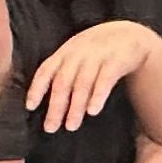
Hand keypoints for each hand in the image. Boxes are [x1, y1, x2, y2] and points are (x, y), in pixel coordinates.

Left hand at [27, 22, 159, 133]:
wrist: (130, 35)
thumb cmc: (98, 51)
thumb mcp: (77, 55)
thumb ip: (63, 72)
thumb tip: (50, 104)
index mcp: (65, 52)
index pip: (46, 70)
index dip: (37, 88)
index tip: (30, 107)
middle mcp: (78, 53)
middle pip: (63, 81)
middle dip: (55, 106)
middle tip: (50, 128)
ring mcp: (97, 56)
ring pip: (82, 84)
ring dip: (75, 106)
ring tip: (71, 126)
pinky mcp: (116, 60)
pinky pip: (105, 80)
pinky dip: (98, 96)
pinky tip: (93, 111)